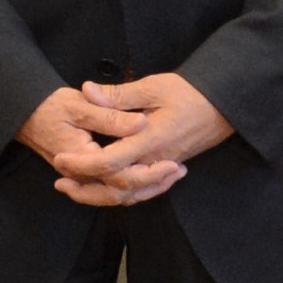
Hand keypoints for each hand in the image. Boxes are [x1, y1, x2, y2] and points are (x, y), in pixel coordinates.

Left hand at [48, 73, 233, 207]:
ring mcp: (161, 169)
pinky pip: (142, 192)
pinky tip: (106, 189)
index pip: (109, 163)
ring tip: (75, 188)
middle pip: (116, 189)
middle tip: (60, 181)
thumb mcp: (154, 86)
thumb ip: (119, 94)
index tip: (60, 158)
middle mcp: (154, 161)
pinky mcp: (165, 169)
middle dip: (85, 190)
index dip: (81, 164)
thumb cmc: (190, 93)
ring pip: (128, 195)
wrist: (222, 106)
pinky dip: (122, 195)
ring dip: (100, 196)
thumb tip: (87, 91)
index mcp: (149, 141)